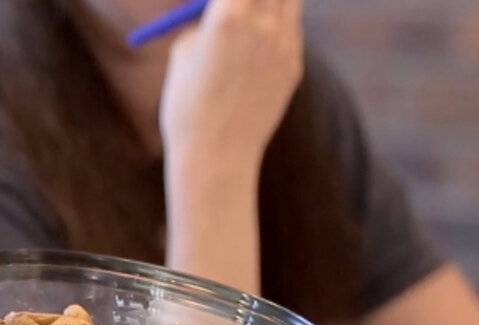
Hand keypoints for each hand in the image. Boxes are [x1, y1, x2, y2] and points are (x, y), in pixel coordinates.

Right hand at [160, 0, 303, 171]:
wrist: (215, 155)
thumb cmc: (186, 104)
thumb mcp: (183, 53)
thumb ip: (203, 21)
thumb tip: (213, 5)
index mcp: (228, 16)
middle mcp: (264, 24)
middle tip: (242, 1)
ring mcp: (285, 46)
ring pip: (289, 1)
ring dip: (272, 3)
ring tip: (252, 19)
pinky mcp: (295, 67)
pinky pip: (291, 32)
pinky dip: (277, 30)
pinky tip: (256, 55)